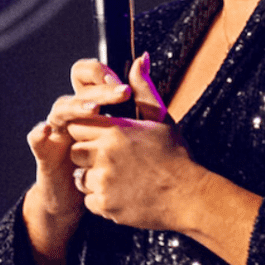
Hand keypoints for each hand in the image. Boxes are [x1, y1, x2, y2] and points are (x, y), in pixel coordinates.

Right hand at [22, 57, 134, 264]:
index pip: (89, 74)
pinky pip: (37, 140)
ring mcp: (57, 131)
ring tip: (94, 110)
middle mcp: (72, 112)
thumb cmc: (113, 159)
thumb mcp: (131, 128)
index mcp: (91, 102)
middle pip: (79, 90)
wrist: (91, 198)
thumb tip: (143, 57)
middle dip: (99, 90)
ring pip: (60, 110)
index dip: (103, 74)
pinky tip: (47, 130)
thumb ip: (139, 94)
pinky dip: (39, 133)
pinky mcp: (45, 153)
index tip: (126, 88)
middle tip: (121, 93)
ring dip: (75, 107)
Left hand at [66, 53, 204, 230]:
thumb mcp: (160, 117)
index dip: (88, 131)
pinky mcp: (105, 205)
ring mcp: (104, 181)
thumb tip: (140, 59)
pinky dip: (101, 200)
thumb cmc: (175, 155)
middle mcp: (105, 154)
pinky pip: (89, 200)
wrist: (189, 196)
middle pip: (75, 151)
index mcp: (116, 130)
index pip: (78, 125)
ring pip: (79, 177)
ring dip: (93, 178)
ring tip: (121, 178)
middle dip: (88, 155)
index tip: (102, 138)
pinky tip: (124, 194)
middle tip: (113, 160)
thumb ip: (142, 89)